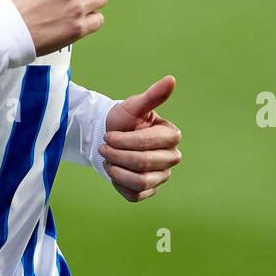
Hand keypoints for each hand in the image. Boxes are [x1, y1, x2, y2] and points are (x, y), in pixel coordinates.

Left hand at [99, 76, 181, 201]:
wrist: (111, 137)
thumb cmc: (124, 120)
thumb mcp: (134, 106)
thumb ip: (153, 95)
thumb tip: (171, 79)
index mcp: (171, 136)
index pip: (147, 144)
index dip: (123, 141)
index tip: (109, 135)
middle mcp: (171, 158)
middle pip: (143, 164)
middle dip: (117, 155)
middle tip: (104, 147)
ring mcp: (162, 176)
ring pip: (140, 182)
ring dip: (117, 170)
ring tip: (107, 159)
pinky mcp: (150, 191)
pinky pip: (135, 195)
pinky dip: (119, 183)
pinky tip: (114, 170)